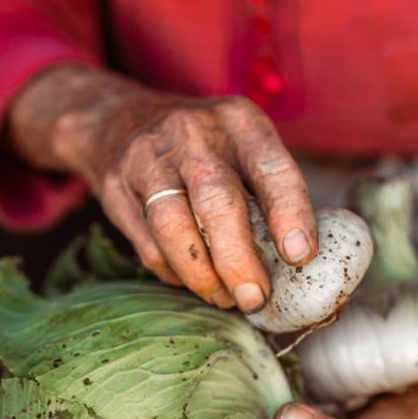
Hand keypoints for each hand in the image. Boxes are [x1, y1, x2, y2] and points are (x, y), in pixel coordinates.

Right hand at [7, 64, 316, 310]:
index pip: (272, 169)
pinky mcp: (116, 187)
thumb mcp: (242, 145)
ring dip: (203, 274)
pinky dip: (174, 272)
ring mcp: (148, 158)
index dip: (290, 214)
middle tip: (256, 298)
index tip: (300, 256)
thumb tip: (300, 263)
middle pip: (217, 202)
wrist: (119, 119)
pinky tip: (193, 282)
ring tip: (226, 298)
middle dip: (239, 260)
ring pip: (174, 227)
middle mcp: (193, 134)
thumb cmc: (204, 148)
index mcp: (240, 121)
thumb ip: (269, 192)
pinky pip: (147, 243)